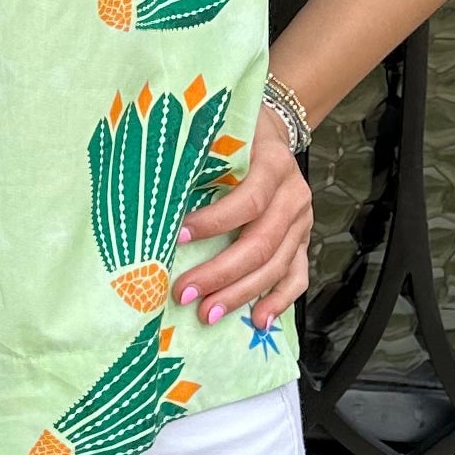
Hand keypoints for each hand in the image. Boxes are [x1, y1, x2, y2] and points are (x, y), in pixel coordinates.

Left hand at [168, 109, 312, 332]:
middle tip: (184, 292)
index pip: (246, 201)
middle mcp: (294, 196)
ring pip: (277, 266)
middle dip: (220, 273)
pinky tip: (259, 321)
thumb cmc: (235, 136)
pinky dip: (279, 300)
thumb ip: (198, 159)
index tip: (177, 239)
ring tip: (207, 312)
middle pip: (260, 243)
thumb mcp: (219, 135)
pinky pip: (296, 276)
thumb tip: (151, 192)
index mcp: (273, 165)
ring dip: (241, 294)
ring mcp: (302, 222)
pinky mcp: (302, 240)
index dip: (212, 223)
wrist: (272, 133)